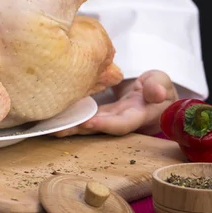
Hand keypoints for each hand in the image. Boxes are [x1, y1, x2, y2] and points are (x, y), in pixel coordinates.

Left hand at [53, 70, 177, 136]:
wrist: (154, 92)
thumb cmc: (158, 86)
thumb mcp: (162, 82)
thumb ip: (159, 86)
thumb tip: (156, 93)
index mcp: (139, 116)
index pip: (122, 123)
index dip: (106, 124)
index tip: (89, 123)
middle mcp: (121, 121)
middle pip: (99, 128)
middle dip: (79, 130)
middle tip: (58, 129)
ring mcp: (109, 118)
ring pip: (88, 124)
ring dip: (70, 126)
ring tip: (49, 127)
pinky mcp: (100, 113)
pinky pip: (85, 115)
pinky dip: (71, 116)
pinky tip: (53, 116)